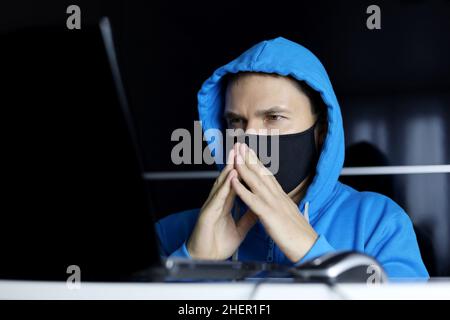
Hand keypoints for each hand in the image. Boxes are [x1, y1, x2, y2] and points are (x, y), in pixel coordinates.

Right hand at [187, 148, 257, 259]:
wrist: (205, 258)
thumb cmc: (217, 243)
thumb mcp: (239, 229)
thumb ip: (248, 217)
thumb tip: (259, 208)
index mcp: (226, 204)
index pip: (236, 183)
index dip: (243, 171)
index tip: (250, 157)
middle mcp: (218, 202)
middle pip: (228, 179)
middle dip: (234, 163)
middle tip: (241, 146)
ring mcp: (212, 206)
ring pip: (221, 184)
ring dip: (229, 169)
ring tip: (236, 155)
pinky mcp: (207, 214)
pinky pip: (217, 198)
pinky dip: (224, 187)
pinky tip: (230, 177)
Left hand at [230, 142, 317, 262]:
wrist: (308, 245)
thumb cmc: (299, 234)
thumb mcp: (290, 215)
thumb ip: (283, 206)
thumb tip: (280, 201)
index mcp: (282, 196)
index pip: (267, 175)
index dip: (257, 162)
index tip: (249, 152)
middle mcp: (277, 196)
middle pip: (261, 173)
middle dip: (249, 158)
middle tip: (239, 145)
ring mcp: (273, 203)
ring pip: (256, 182)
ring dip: (244, 167)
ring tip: (235, 155)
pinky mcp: (269, 214)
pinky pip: (252, 200)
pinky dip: (242, 190)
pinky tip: (233, 181)